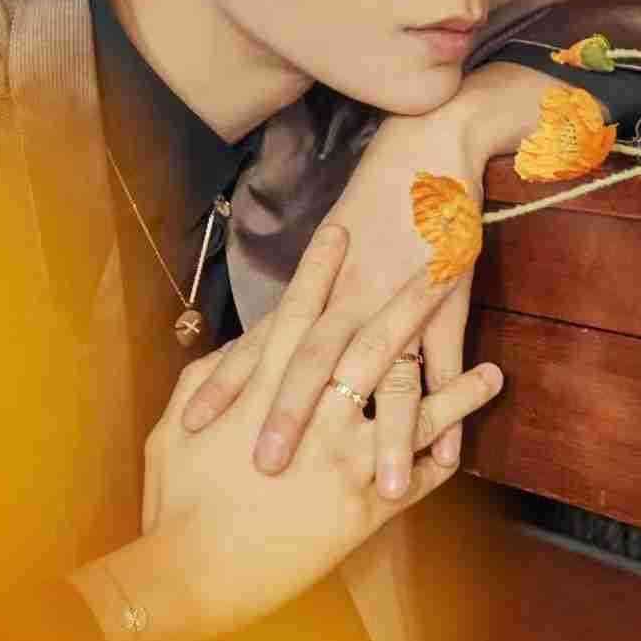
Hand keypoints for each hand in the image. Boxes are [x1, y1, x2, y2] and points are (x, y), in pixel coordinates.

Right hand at [73, 225, 500, 640]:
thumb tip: (234, 350)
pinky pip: (416, 479)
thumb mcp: (174, 430)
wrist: (190, 575)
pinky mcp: (362, 507)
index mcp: (261, 390)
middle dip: (405, 300)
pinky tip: (469, 448)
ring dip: (458, 391)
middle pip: (368, 343)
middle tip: (440, 265)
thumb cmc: (172, 504)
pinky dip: (442, 461)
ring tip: (495, 373)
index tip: (344, 230)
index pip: (298, 315)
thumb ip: (210, 383)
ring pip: (413, 410)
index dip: (321, 272)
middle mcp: (313, 415)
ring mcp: (345, 458)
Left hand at [183, 110, 482, 498]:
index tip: (190, 425)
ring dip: (388, 436)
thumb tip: (264, 357)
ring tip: (385, 492)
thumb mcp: (325, 256)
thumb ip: (301, 310)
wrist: (426, 147)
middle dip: (292, 417)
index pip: (261, 340)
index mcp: (315, 287)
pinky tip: (448, 459)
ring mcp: (401, 301)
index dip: (226, 382)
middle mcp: (350, 298)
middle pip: (314, 364)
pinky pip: (447, 367)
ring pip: (388, 377)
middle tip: (266, 470)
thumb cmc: (370, 204)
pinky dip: (451, 412)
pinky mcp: (446, 302)